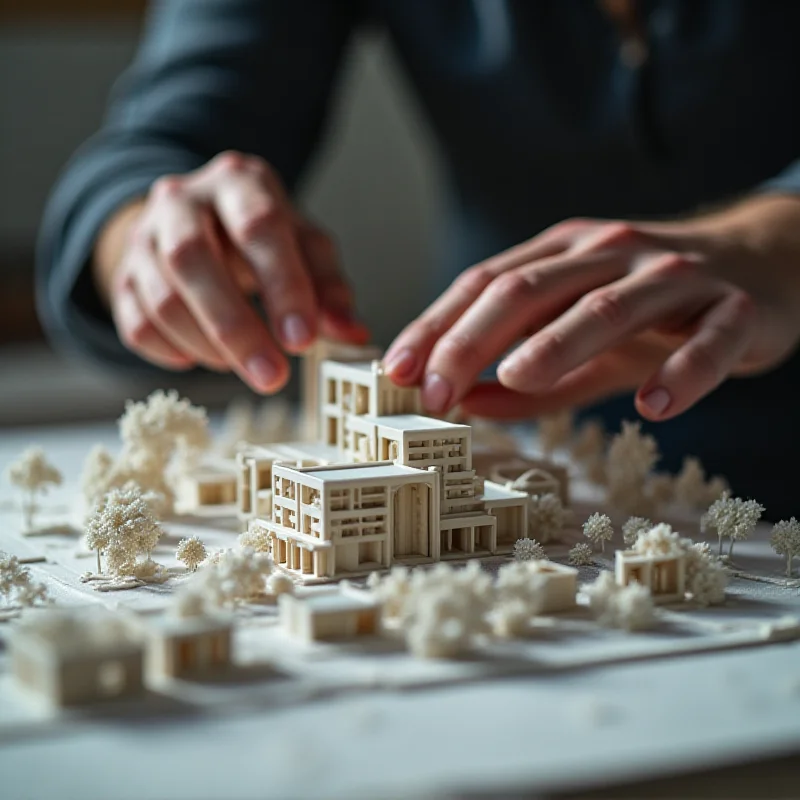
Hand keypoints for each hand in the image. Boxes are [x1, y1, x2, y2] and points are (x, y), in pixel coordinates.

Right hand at [94, 151, 367, 391]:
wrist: (197, 221)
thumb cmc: (260, 236)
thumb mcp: (304, 247)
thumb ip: (329, 287)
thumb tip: (351, 333)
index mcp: (238, 182)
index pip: (258, 226)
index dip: (282, 286)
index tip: (303, 340)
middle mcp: (181, 200)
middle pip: (192, 259)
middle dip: (235, 327)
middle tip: (272, 377)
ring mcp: (143, 238)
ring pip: (161, 297)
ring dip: (209, 346)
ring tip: (247, 366)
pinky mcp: (122, 276)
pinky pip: (136, 325)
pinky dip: (174, 353)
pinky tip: (206, 358)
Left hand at [383, 195, 799, 420]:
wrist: (764, 266)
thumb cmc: (655, 312)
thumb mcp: (582, 343)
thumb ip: (528, 382)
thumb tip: (466, 405)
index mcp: (564, 255)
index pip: (485, 284)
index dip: (437, 327)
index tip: (397, 373)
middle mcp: (609, 254)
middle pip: (529, 290)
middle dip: (473, 340)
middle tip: (435, 391)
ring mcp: (672, 276)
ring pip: (609, 306)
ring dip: (559, 344)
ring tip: (518, 377)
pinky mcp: (733, 307)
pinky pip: (707, 339)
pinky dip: (682, 370)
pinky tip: (654, 404)